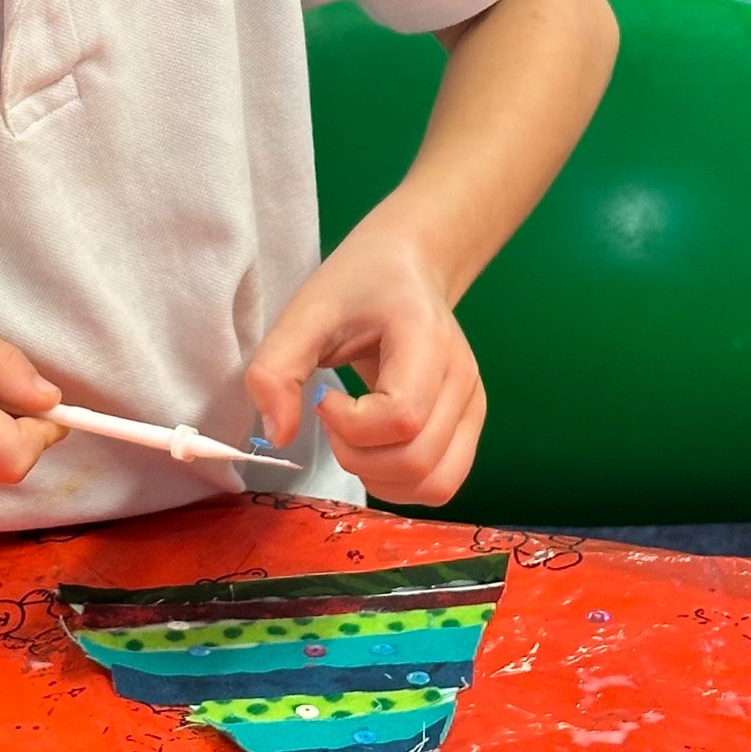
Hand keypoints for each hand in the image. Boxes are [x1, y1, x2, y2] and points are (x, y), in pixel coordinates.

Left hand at [245, 218, 484, 507]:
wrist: (405, 268)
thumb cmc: (356, 285)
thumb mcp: (306, 313)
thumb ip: (278, 369)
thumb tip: (278, 436)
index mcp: (428, 340)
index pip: (402, 417)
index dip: (350, 424)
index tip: (322, 396)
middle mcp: (463, 378)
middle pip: (417, 459)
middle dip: (357, 457)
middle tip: (332, 419)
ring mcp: (473, 405)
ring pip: (434, 483)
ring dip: (379, 478)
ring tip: (353, 437)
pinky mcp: (469, 425)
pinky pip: (441, 482)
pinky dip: (399, 484)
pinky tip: (373, 451)